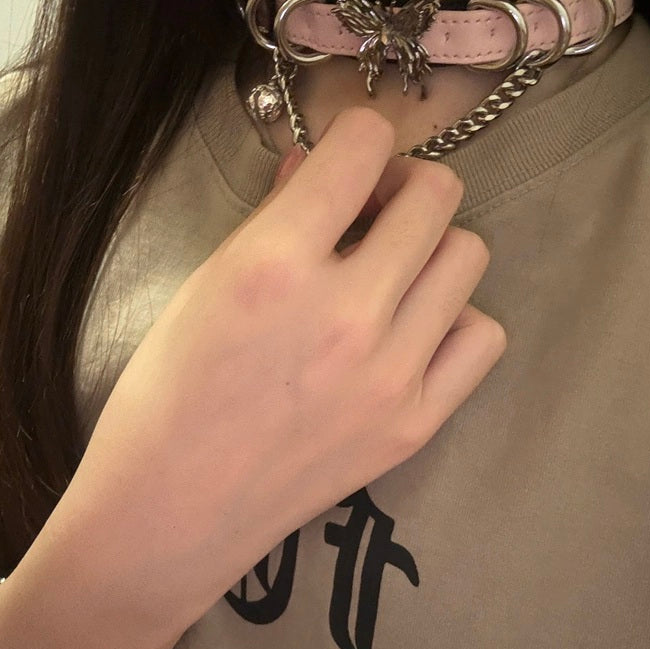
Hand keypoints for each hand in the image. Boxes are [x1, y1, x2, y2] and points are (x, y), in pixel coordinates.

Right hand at [57, 107, 505, 636]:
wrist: (175, 510)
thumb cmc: (168, 393)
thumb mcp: (205, 284)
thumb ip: (274, 215)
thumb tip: (321, 164)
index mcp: (275, 265)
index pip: (364, 148)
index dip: (359, 138)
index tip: (349, 162)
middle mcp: (346, 313)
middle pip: (436, 196)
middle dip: (403, 186)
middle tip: (372, 214)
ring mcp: (391, 373)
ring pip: (468, 256)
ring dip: (432, 248)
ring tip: (392, 275)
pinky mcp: (416, 423)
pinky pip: (482, 336)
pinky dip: (454, 320)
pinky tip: (414, 333)